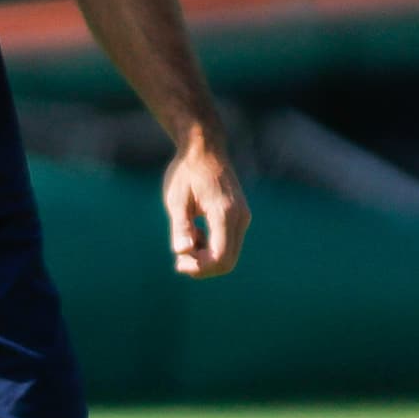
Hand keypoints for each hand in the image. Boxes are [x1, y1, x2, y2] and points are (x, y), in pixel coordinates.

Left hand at [163, 137, 249, 278]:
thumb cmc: (187, 172)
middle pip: (228, 262)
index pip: (220, 257)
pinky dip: (211, 247)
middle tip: (179, 258)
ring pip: (229, 255)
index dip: (200, 268)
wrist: (204, 149)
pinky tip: (196, 231)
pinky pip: (229, 243)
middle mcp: (239, 217)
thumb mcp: (176, 200)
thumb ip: (180, 227)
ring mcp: (242, 217)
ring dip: (206, 257)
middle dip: (203, 267)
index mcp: (224, 213)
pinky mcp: (240, 216)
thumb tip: (182, 251)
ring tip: (186, 237)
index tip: (179, 263)